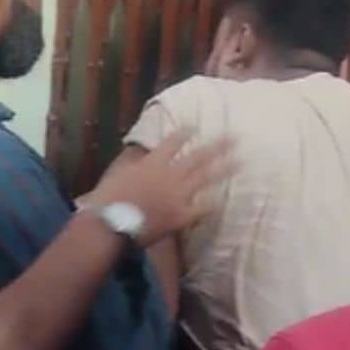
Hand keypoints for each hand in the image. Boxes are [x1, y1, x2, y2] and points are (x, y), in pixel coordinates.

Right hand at [83, 129, 232, 245]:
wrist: (111, 225)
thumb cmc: (109, 199)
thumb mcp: (117, 171)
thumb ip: (133, 160)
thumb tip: (140, 150)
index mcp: (153, 162)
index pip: (173, 141)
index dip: (185, 132)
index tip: (195, 124)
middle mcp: (170, 175)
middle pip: (198, 156)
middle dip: (217, 145)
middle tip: (234, 136)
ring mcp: (178, 196)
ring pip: (206, 178)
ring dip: (225, 168)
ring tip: (241, 160)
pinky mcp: (181, 216)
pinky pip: (201, 208)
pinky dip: (211, 204)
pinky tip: (222, 200)